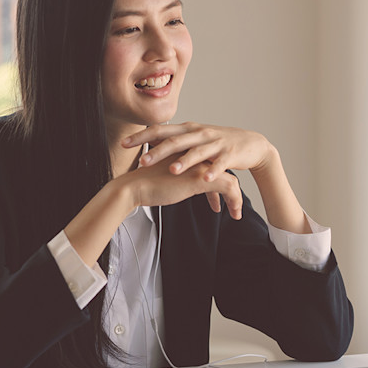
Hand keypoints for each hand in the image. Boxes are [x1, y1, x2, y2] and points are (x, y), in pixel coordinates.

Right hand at [121, 152, 243, 218]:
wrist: (132, 188)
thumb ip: (175, 177)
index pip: (210, 165)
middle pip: (222, 172)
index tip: (216, 196)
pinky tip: (234, 214)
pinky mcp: (201, 178)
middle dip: (229, 190)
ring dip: (235, 198)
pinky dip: (234, 201)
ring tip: (236, 213)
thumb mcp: (165, 177)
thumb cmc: (144, 185)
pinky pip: (229, 188)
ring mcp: (200, 166)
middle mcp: (196, 157)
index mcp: (188, 153)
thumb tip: (178, 187)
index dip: (215, 180)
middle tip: (233, 204)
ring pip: (230, 180)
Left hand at [123, 122, 274, 181]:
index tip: (124, 144)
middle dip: (158, 151)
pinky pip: (221, 163)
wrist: (250, 143)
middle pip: (176, 140)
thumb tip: (148, 143)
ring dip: (184, 161)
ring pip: (197, 152)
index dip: (142, 136)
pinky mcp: (230, 154)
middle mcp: (200, 133)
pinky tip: (206, 179)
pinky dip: (213, 171)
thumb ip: (173, 140)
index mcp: (188, 129)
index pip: (161, 130)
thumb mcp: (193, 138)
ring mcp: (215, 143)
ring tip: (172, 170)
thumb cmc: (216, 143)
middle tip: (142, 161)